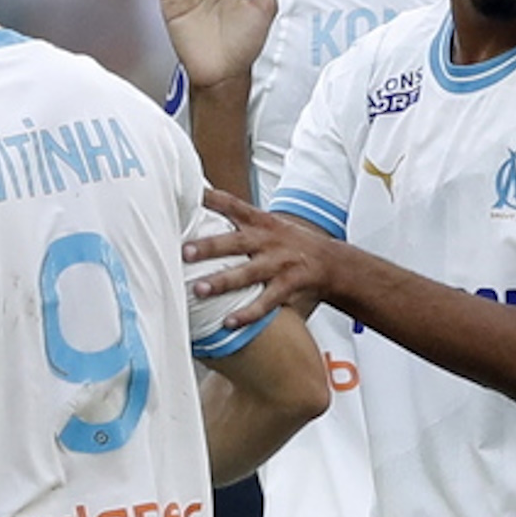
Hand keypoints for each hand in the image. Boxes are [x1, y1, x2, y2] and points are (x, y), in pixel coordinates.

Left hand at [184, 188, 332, 327]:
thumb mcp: (267, 224)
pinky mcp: (288, 286)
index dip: (212, 198)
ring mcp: (279, 264)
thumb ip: (237, 218)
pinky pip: (266, 302)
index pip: (234, 205)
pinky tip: (229, 322)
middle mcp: (268, 241)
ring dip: (223, 282)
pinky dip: (248, 313)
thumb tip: (201, 205)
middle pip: (236, 242)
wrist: (330, 262)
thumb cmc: (287, 242)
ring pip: (248, 274)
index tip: (191, 194)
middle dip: (210, 247)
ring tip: (199, 290)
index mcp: (261, 222)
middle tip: (185, 251)